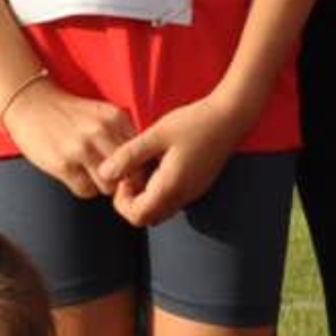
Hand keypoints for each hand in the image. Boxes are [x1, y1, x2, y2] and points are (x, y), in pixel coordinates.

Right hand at [7, 81, 134, 197]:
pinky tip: (75, 174)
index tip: (128, 171)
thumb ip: (122, 135)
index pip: (141, 155)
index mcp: (116, 118)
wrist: (31, 103)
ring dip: (102, 186)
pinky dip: (83, 188)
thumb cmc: (69, 114)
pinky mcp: (63, 164)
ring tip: (91, 175)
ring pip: (109, 186)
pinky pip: (86, 191)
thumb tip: (142, 168)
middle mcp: (101, 132)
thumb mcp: (102, 115)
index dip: (136, 168)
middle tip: (111, 178)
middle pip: (128, 173)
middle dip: (122, 180)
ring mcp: (81, 149)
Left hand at [103, 97, 243, 226]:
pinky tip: (160, 163)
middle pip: (146, 218)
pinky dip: (158, 190)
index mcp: (171, 187)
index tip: (124, 174)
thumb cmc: (193, 122)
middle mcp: (183, 197)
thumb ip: (128, 156)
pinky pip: (171, 200)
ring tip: (145, 165)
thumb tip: (104, 174)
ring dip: (145, 195)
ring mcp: (192, 194)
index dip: (122, 200)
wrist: (230, 117)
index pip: (136, 216)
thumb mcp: (155, 135)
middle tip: (131, 171)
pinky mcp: (197, 186)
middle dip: (131, 200)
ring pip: (159, 210)